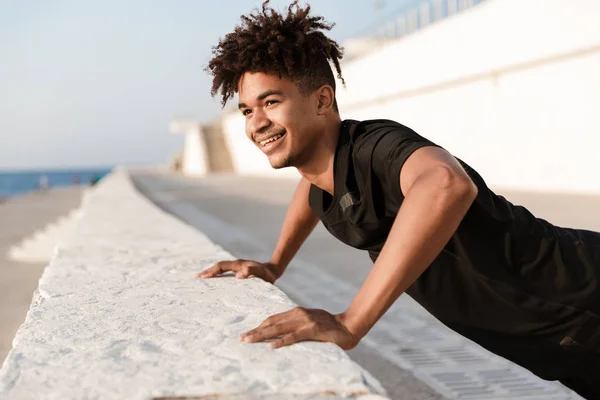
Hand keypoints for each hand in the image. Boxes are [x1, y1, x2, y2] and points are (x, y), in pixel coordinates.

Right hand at [196, 259, 280, 283]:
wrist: (273, 270)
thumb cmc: (267, 274)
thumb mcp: (261, 273)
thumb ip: (251, 271)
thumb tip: (238, 275)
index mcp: (238, 264)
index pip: (221, 266)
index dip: (212, 271)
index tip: (202, 277)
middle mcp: (236, 264)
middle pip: (218, 266)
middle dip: (208, 271)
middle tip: (197, 277)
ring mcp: (237, 267)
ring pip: (221, 268)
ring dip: (211, 272)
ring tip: (202, 278)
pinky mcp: (239, 271)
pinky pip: (225, 271)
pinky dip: (218, 274)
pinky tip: (215, 281)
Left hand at [239, 307, 359, 349]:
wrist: (348, 327)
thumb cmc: (329, 327)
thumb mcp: (310, 322)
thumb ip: (297, 325)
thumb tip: (282, 333)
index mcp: (297, 312)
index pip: (273, 318)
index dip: (260, 325)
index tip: (248, 332)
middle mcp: (298, 314)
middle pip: (272, 323)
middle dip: (255, 331)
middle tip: (242, 338)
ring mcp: (305, 321)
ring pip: (278, 328)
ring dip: (262, 335)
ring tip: (249, 341)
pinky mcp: (312, 330)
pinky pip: (293, 336)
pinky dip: (281, 341)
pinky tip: (271, 346)